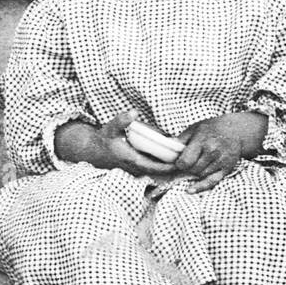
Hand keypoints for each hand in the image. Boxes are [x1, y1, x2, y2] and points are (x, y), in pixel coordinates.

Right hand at [56, 111, 177, 178]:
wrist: (94, 151)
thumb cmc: (104, 139)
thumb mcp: (111, 128)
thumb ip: (122, 120)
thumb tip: (133, 112)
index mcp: (133, 160)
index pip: (156, 167)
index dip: (170, 166)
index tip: (183, 161)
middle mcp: (136, 168)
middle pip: (160, 171)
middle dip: (174, 167)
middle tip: (191, 160)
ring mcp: (136, 170)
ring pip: (157, 172)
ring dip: (170, 167)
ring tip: (186, 160)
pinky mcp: (137, 168)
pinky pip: (153, 169)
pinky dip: (163, 165)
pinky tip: (174, 159)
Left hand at [174, 113, 263, 192]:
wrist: (235, 130)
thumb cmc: (211, 129)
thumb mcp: (194, 129)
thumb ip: (180, 140)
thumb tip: (165, 149)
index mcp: (202, 140)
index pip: (185, 161)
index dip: (179, 163)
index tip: (178, 162)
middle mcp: (212, 151)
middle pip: (192, 169)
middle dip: (186, 169)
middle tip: (186, 164)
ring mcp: (220, 161)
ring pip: (200, 175)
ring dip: (194, 173)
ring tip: (196, 164)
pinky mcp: (227, 168)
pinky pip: (211, 182)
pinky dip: (200, 187)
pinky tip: (189, 190)